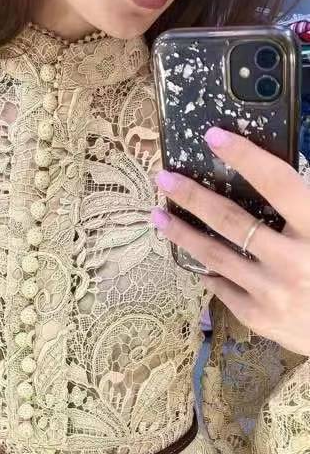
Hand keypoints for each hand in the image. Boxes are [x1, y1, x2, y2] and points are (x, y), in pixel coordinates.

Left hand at [150, 126, 309, 355]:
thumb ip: (304, 205)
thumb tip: (272, 178)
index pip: (277, 183)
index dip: (245, 157)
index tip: (214, 137)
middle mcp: (292, 260)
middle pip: (231, 220)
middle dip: (193, 196)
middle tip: (165, 178)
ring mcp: (271, 291)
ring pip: (215, 255)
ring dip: (182, 233)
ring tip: (158, 215)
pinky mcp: (257, 315)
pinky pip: (221, 286)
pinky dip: (206, 268)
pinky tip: (189, 254)